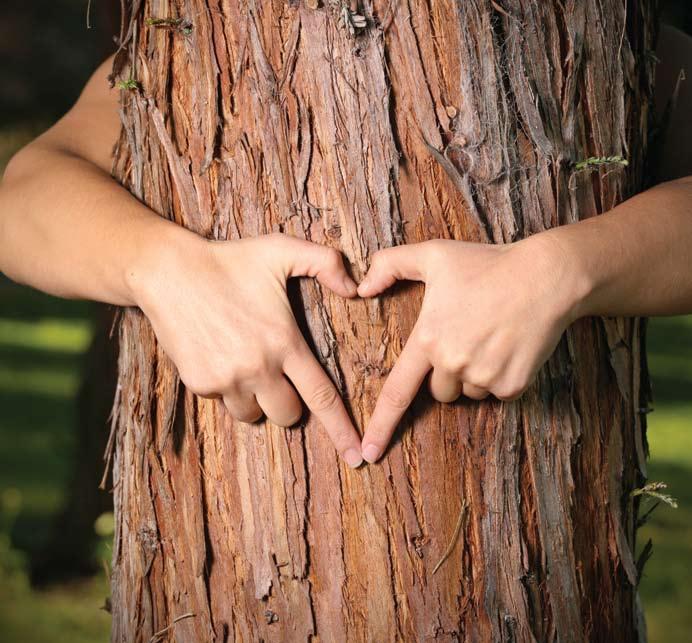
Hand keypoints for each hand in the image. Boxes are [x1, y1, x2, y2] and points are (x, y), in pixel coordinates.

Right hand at [132, 231, 363, 467]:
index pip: (321, 397)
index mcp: (284, 343)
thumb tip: (357, 288)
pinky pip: (224, 403)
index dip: (341, 429)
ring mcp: (225, 380)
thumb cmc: (230, 260)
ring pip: (253, 415)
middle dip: (289, 404)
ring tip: (246, 361)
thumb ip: (327, 263)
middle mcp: (257, 368)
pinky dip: (229, 389)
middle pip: (288, 415)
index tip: (357, 456)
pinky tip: (221, 357)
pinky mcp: (199, 384)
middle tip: (278, 374)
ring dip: (257, 399)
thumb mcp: (282, 250)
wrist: (169, 271)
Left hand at [356, 237, 582, 462]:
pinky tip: (509, 346)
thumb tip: (361, 288)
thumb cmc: (487, 264)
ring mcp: (484, 376)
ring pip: (468, 393)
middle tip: (467, 337)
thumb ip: (390, 265)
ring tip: (490, 337)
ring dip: (474, 375)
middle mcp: (453, 363)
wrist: (546, 277)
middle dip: (446, 374)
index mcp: (429, 339)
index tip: (369, 452)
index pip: (397, 391)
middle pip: (439, 391)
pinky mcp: (513, 385)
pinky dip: (501, 377)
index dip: (381, 424)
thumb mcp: (434, 254)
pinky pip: (497, 393)